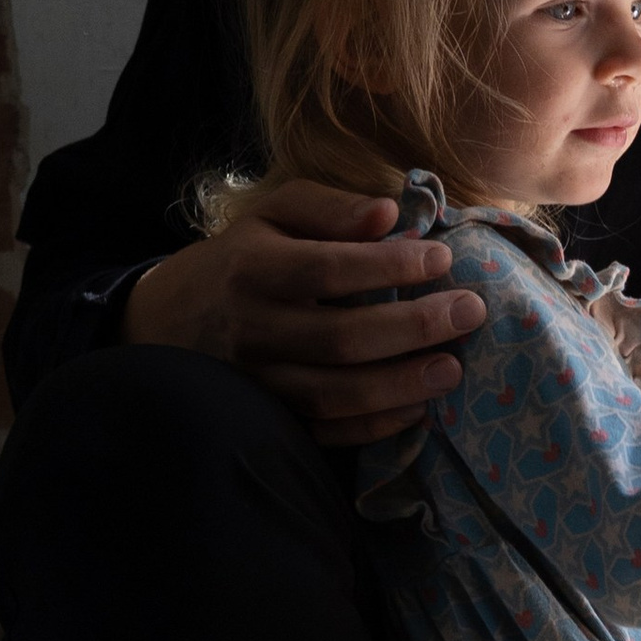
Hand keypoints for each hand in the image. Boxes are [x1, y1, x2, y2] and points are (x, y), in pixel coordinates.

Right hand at [123, 181, 484, 446]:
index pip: (327, 270)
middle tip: (471, 312)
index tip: (441, 256)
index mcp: (254, 269)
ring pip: (333, 394)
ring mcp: (259, 382)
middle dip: (411, 327)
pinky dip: (373, 427)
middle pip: (339, 337)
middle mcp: (254, 329)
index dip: (388, 266)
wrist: (169, 321)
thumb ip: (329, 208)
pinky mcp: (269, 420)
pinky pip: (324, 432)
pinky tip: (419, 410)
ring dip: (399, 385)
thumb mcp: (271, 216)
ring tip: (453, 369)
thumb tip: (389, 211)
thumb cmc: (241, 259)